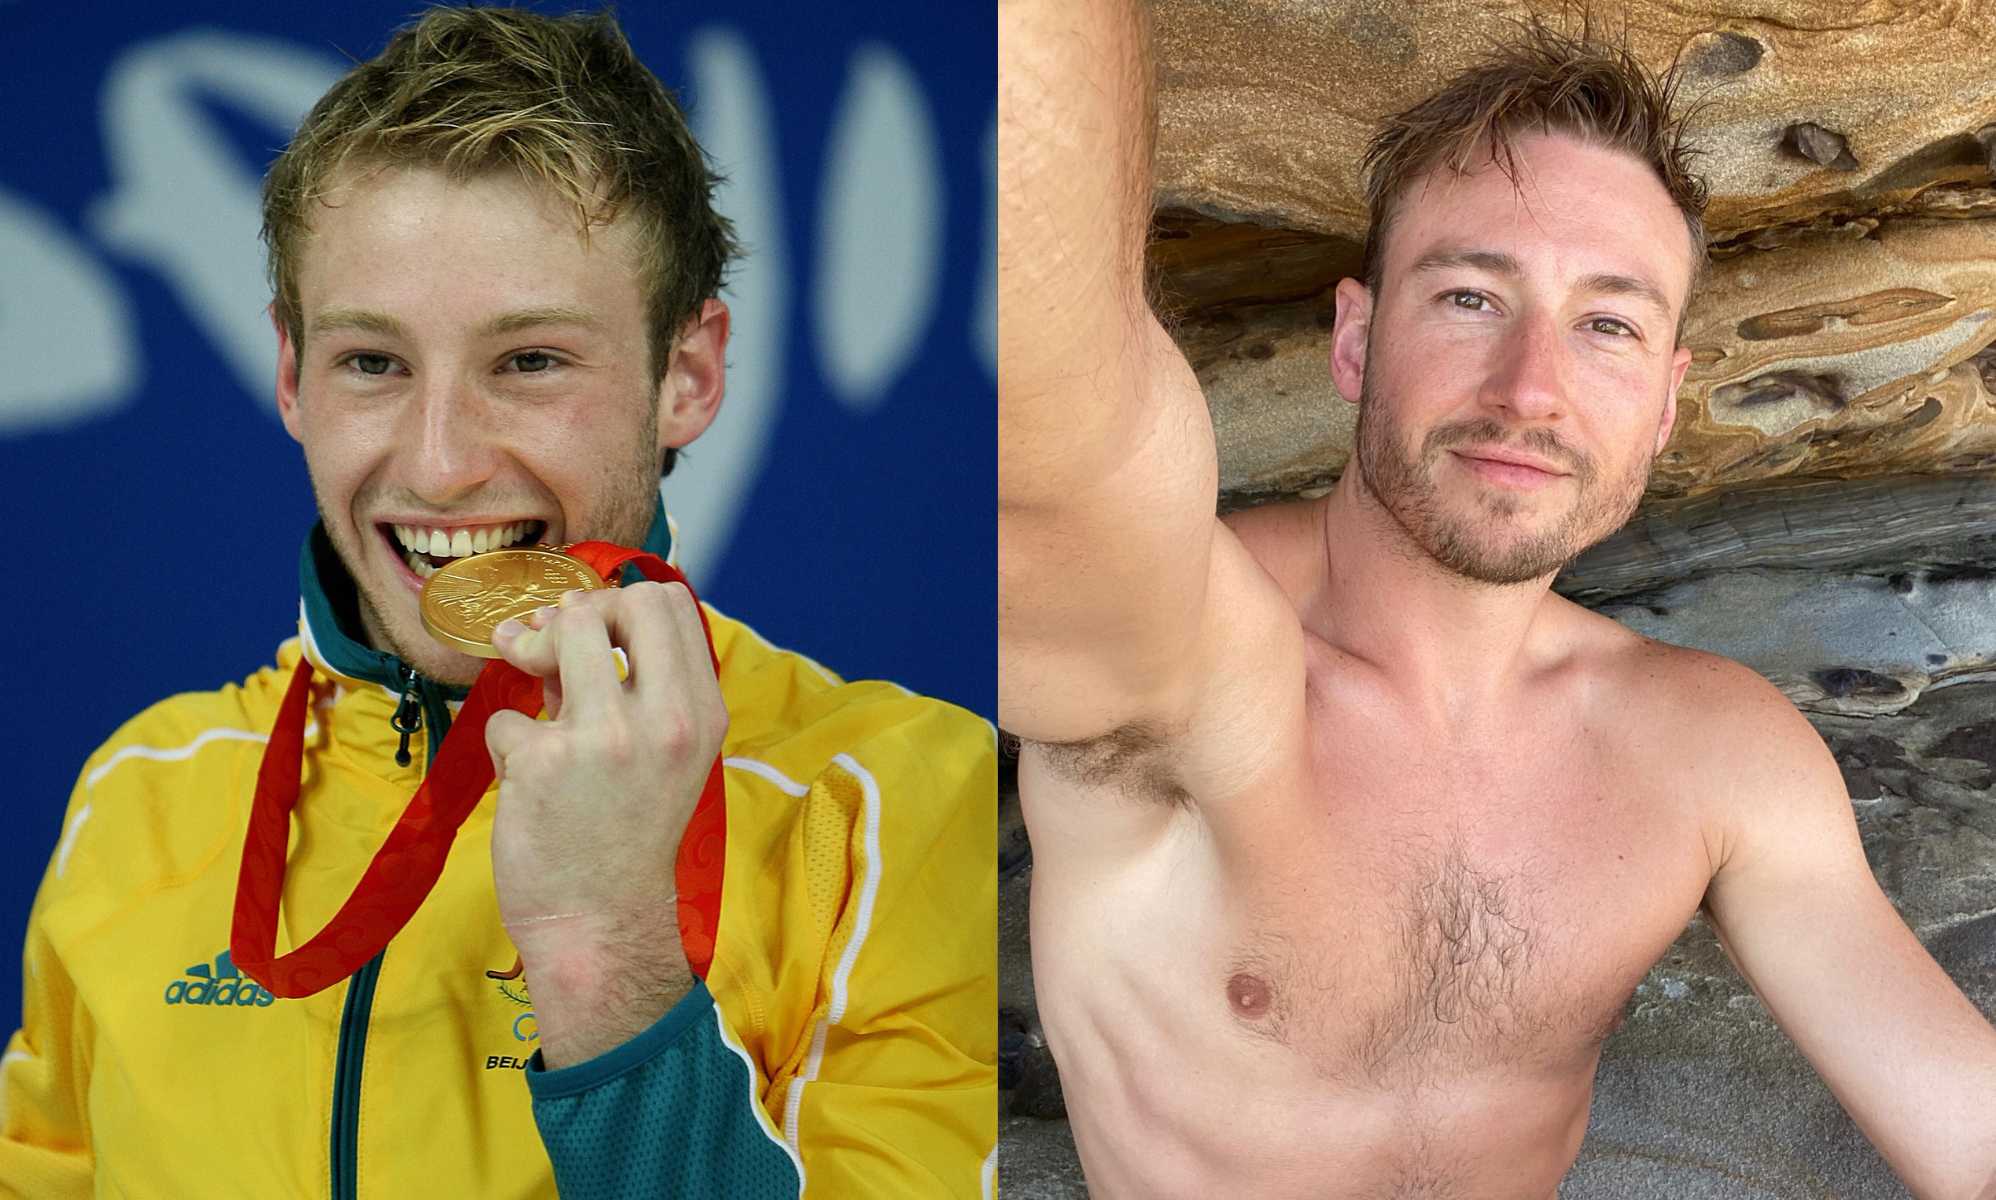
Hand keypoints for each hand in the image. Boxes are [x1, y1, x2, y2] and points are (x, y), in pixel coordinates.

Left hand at [483, 581, 726, 1065]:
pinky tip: (523, 782)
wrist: (600, 923)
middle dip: (580, 616)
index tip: (598, 640)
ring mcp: (604, 737)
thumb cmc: (626, 836)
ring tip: (534, 705)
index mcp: (701, 714)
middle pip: (625, 600)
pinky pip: (507, 713)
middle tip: (559, 659)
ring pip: (561, 628)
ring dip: (534, 655)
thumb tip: (556, 624)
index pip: (674, 603)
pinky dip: (507, 742)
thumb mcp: (661, 756)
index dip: (624, 605)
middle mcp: (665, 719)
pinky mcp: (543, 760)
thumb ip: (627, 690)